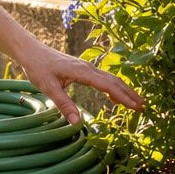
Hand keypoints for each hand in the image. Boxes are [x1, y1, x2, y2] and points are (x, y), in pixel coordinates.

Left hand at [14, 42, 144, 124]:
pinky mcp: (82, 69)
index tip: (136, 107)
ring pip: (110, 78)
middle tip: (143, 107)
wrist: (31, 51)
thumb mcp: (48, 87)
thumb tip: (77, 122)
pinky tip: (114, 97)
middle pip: (114, 81)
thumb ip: (63, 104)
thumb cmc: (38, 67)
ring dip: (123, 90)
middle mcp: (88, 68)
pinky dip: (113, 87)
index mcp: (82, 72)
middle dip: (129, 94)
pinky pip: (103, 78)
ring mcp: (86, 67)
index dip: (123, 97)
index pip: (108, 86)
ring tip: (135, 103)